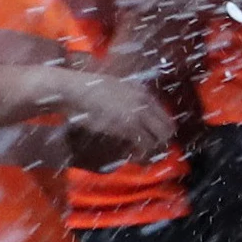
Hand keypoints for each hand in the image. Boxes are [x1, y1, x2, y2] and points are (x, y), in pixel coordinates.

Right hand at [56, 70, 174, 170]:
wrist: (75, 90)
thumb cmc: (89, 88)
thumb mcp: (117, 86)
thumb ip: (130, 95)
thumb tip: (136, 111)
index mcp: (142, 92)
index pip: (164, 114)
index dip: (163, 127)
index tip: (157, 136)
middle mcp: (144, 102)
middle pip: (166, 128)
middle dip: (162, 140)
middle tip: (153, 148)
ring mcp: (137, 114)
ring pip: (158, 137)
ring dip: (152, 147)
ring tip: (144, 153)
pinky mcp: (127, 127)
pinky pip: (144, 143)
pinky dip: (142, 152)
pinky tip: (136, 155)